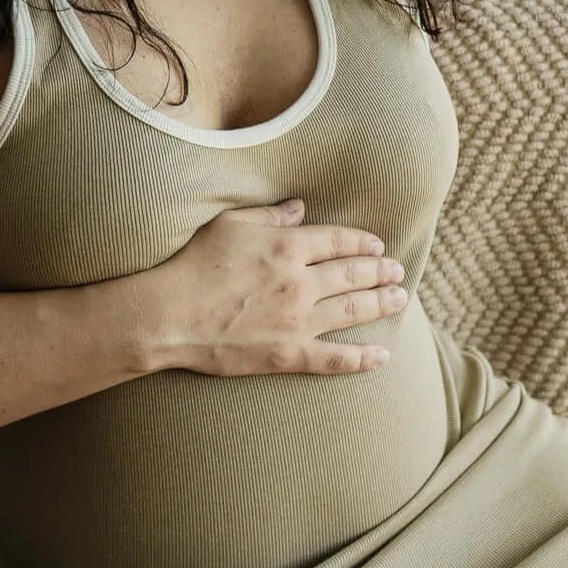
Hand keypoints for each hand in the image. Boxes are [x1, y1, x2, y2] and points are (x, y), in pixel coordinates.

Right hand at [146, 198, 407, 376]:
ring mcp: (297, 321)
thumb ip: (270, 215)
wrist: (168, 317)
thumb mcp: (229, 225)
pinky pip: (335, 359)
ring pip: (353, 311)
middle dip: (381, 271)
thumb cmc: (192, 265)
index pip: (338, 240)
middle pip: (353, 274)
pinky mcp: (288, 355)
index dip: (363, 242)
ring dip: (381, 304)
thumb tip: (301, 208)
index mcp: (287, 247)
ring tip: (399, 300)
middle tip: (398, 271)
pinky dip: (362, 359)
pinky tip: (383, 357)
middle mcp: (300, 283)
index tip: (378, 246)